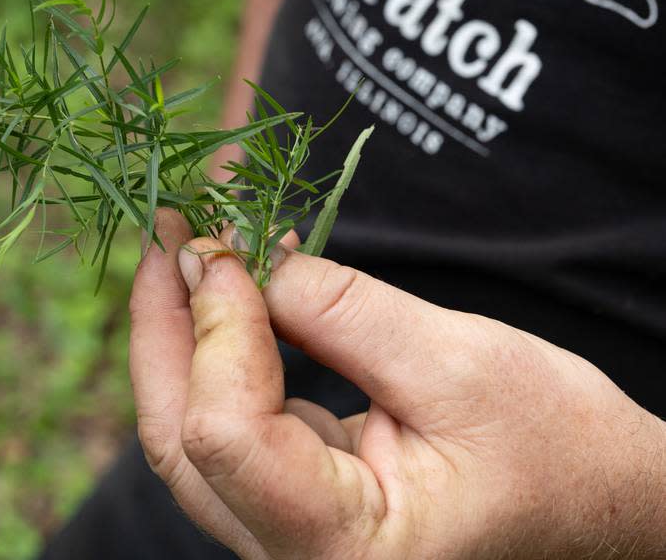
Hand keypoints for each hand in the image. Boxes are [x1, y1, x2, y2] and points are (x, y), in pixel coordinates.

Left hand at [130, 210, 665, 558]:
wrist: (596, 500)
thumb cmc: (556, 447)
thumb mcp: (458, 364)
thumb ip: (341, 312)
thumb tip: (241, 262)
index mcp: (343, 548)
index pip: (227, 433)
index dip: (214, 328)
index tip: (225, 245)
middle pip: (179, 442)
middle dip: (162, 326)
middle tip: (168, 231)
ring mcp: (286, 536)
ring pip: (188, 439)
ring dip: (175, 337)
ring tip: (179, 251)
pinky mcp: (292, 503)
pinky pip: (226, 429)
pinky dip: (214, 356)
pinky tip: (221, 295)